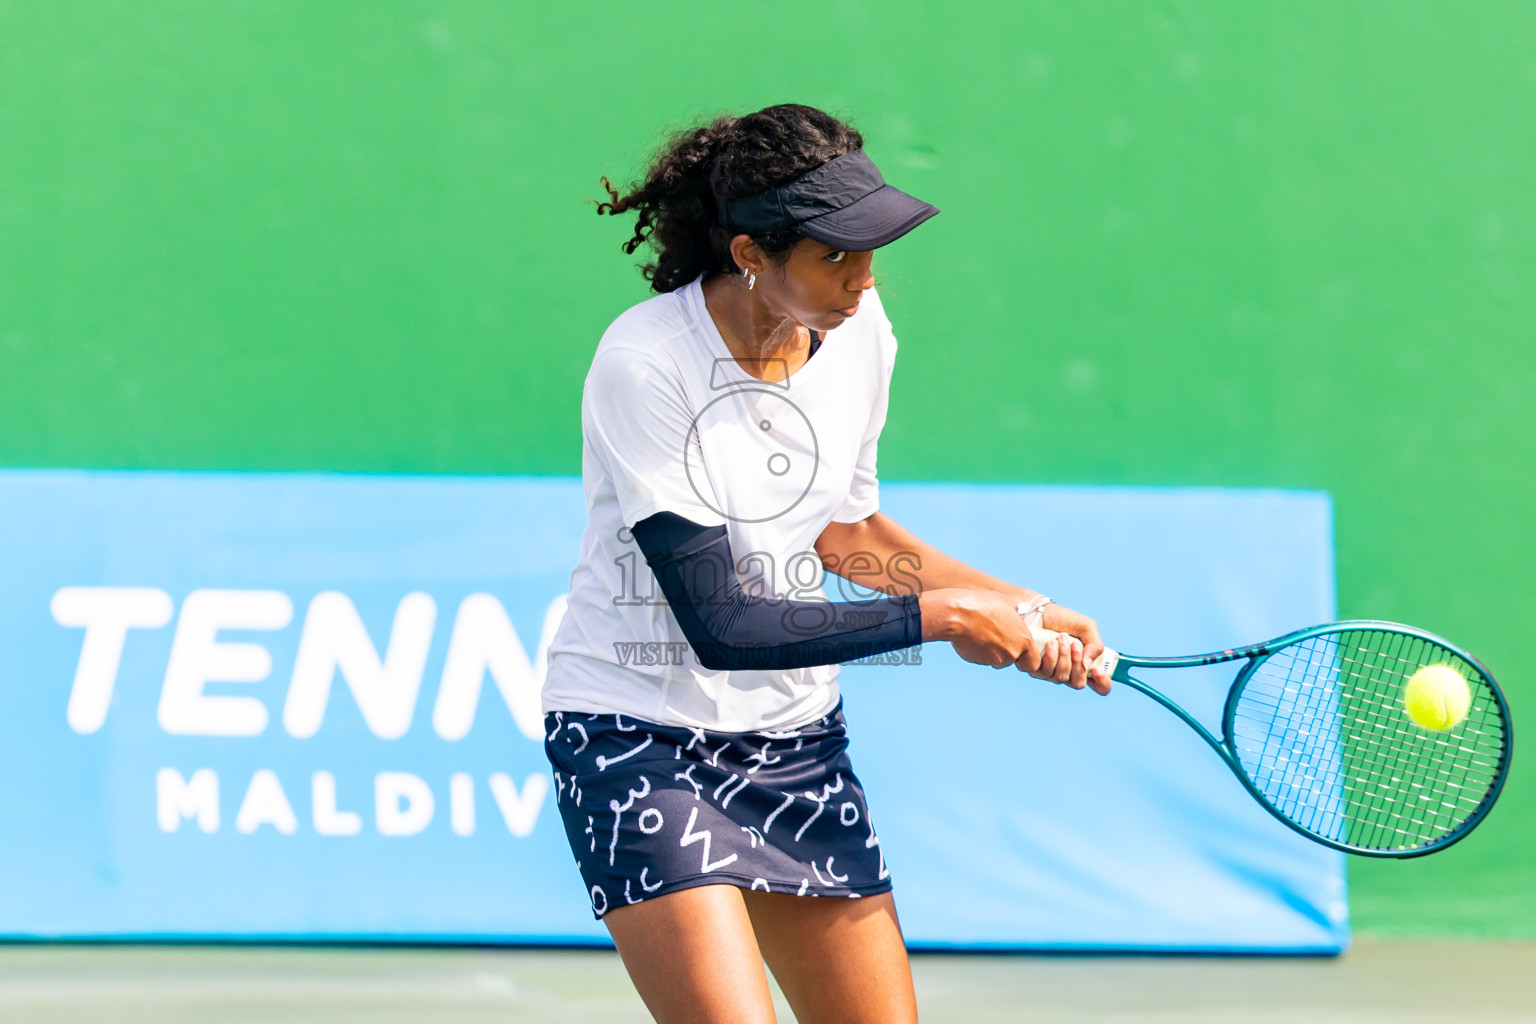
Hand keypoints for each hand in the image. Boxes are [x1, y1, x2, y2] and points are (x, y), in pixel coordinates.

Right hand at [920, 589, 1038, 668]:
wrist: (958, 614)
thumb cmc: (982, 604)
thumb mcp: (1006, 607)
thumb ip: (1015, 622)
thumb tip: (1016, 622)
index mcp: (1024, 639)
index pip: (1033, 663)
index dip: (1027, 659)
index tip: (1021, 652)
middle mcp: (1012, 652)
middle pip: (1013, 660)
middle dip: (1007, 652)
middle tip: (997, 637)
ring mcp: (995, 659)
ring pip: (997, 660)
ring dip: (992, 652)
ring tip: (982, 633)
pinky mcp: (979, 661)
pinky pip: (982, 659)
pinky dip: (979, 652)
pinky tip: (973, 637)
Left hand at [1033, 603, 1112, 695]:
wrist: (1037, 610)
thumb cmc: (1061, 619)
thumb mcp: (1086, 627)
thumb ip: (1095, 645)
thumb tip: (1088, 665)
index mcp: (1084, 664)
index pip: (1099, 685)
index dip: (1103, 683)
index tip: (1098, 670)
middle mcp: (1068, 671)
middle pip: (1078, 683)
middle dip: (1077, 663)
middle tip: (1075, 645)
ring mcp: (1051, 672)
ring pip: (1062, 678)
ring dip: (1064, 656)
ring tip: (1061, 637)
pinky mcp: (1035, 669)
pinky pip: (1046, 672)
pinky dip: (1051, 656)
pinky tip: (1051, 643)